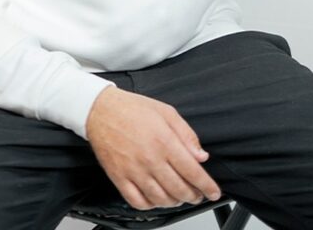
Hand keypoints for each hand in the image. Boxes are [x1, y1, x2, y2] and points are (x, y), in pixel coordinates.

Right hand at [85, 86, 221, 210]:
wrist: (99, 108)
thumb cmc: (131, 108)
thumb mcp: (165, 111)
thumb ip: (186, 134)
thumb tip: (201, 156)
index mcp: (164, 141)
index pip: (193, 172)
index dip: (207, 186)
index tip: (213, 192)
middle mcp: (150, 158)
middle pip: (179, 189)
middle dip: (193, 195)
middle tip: (197, 194)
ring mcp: (133, 170)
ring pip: (161, 199)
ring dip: (175, 202)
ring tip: (178, 196)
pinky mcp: (118, 176)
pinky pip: (138, 201)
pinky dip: (151, 205)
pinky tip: (155, 198)